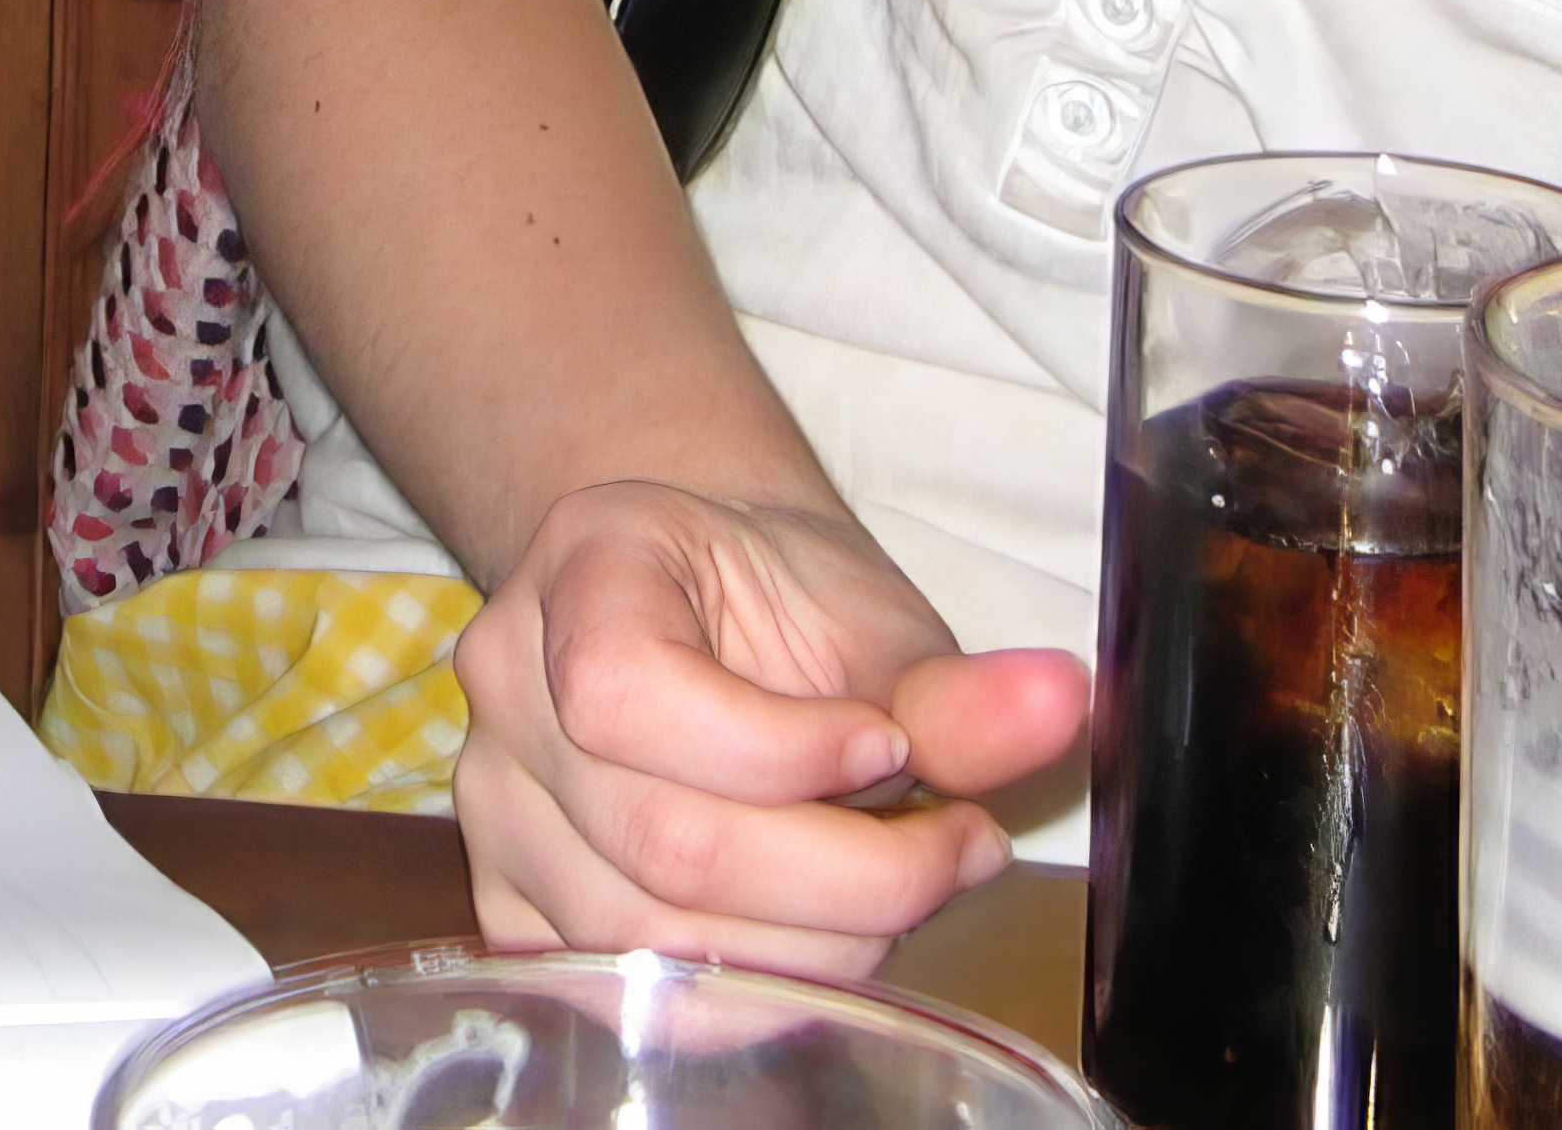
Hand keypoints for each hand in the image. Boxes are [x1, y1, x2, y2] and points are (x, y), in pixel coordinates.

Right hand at [453, 478, 1090, 968]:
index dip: (778, 750)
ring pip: (652, 941)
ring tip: (906, 879)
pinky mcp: (513, 912)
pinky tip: (831, 935)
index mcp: (581, 564)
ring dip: (816, 943)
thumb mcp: (874, 618)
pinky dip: (758, 986)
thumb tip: (1065, 704)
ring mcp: (496, 811)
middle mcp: (507, 689)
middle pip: (660, 840)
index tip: (895, 748)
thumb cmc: (787, 604)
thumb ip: (955, 686)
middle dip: (843, 874)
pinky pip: (637, 996)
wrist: (708, 607)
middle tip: (960, 845)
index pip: (628, 691)